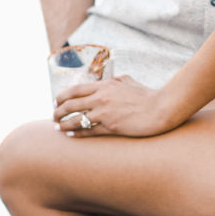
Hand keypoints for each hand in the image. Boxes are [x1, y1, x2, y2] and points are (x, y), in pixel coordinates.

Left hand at [53, 75, 171, 137]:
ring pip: (75, 119)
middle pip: (70, 104)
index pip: (75, 90)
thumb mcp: (128, 81)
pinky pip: (86, 131)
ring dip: (63, 124)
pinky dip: (75, 133)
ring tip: (58, 128)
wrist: (160, 108)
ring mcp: (104, 113)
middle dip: (58, 111)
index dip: (61, 96)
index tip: (56, 102)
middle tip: (54, 116)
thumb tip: (107, 81)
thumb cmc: (146, 95)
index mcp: (105, 85)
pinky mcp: (110, 127)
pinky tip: (70, 135)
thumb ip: (114, 81)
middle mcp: (101, 98)